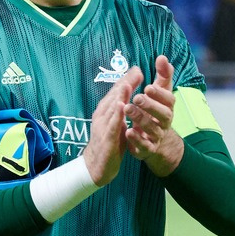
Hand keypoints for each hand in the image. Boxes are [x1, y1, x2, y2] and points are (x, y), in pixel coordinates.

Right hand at [82, 65, 142, 185]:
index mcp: (106, 110)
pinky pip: (112, 126)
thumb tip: (130, 92)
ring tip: (128, 84)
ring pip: (111, 108)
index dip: (126, 80)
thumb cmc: (109, 142)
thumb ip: (123, 107)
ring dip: (119, 96)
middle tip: (136, 71)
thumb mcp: (117, 122)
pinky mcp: (106, 140)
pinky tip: (122, 107)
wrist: (96, 167)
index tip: (138, 69)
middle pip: (114, 96)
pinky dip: (116, 116)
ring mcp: (103, 127)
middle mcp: (102, 115)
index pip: (116, 92)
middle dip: (125, 83)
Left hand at [125, 55, 184, 176]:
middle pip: (163, 115)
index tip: (148, 86)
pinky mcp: (147, 149)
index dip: (160, 94)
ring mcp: (156, 136)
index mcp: (168, 107)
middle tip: (137, 97)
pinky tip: (127, 131)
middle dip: (150, 106)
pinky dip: (136, 139)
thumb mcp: (159, 93)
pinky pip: (144, 146)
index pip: (169, 100)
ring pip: (152, 129)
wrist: (154, 140)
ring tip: (127, 109)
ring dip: (140, 119)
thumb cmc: (155, 111)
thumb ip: (162, 76)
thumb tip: (162, 57)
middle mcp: (165, 122)